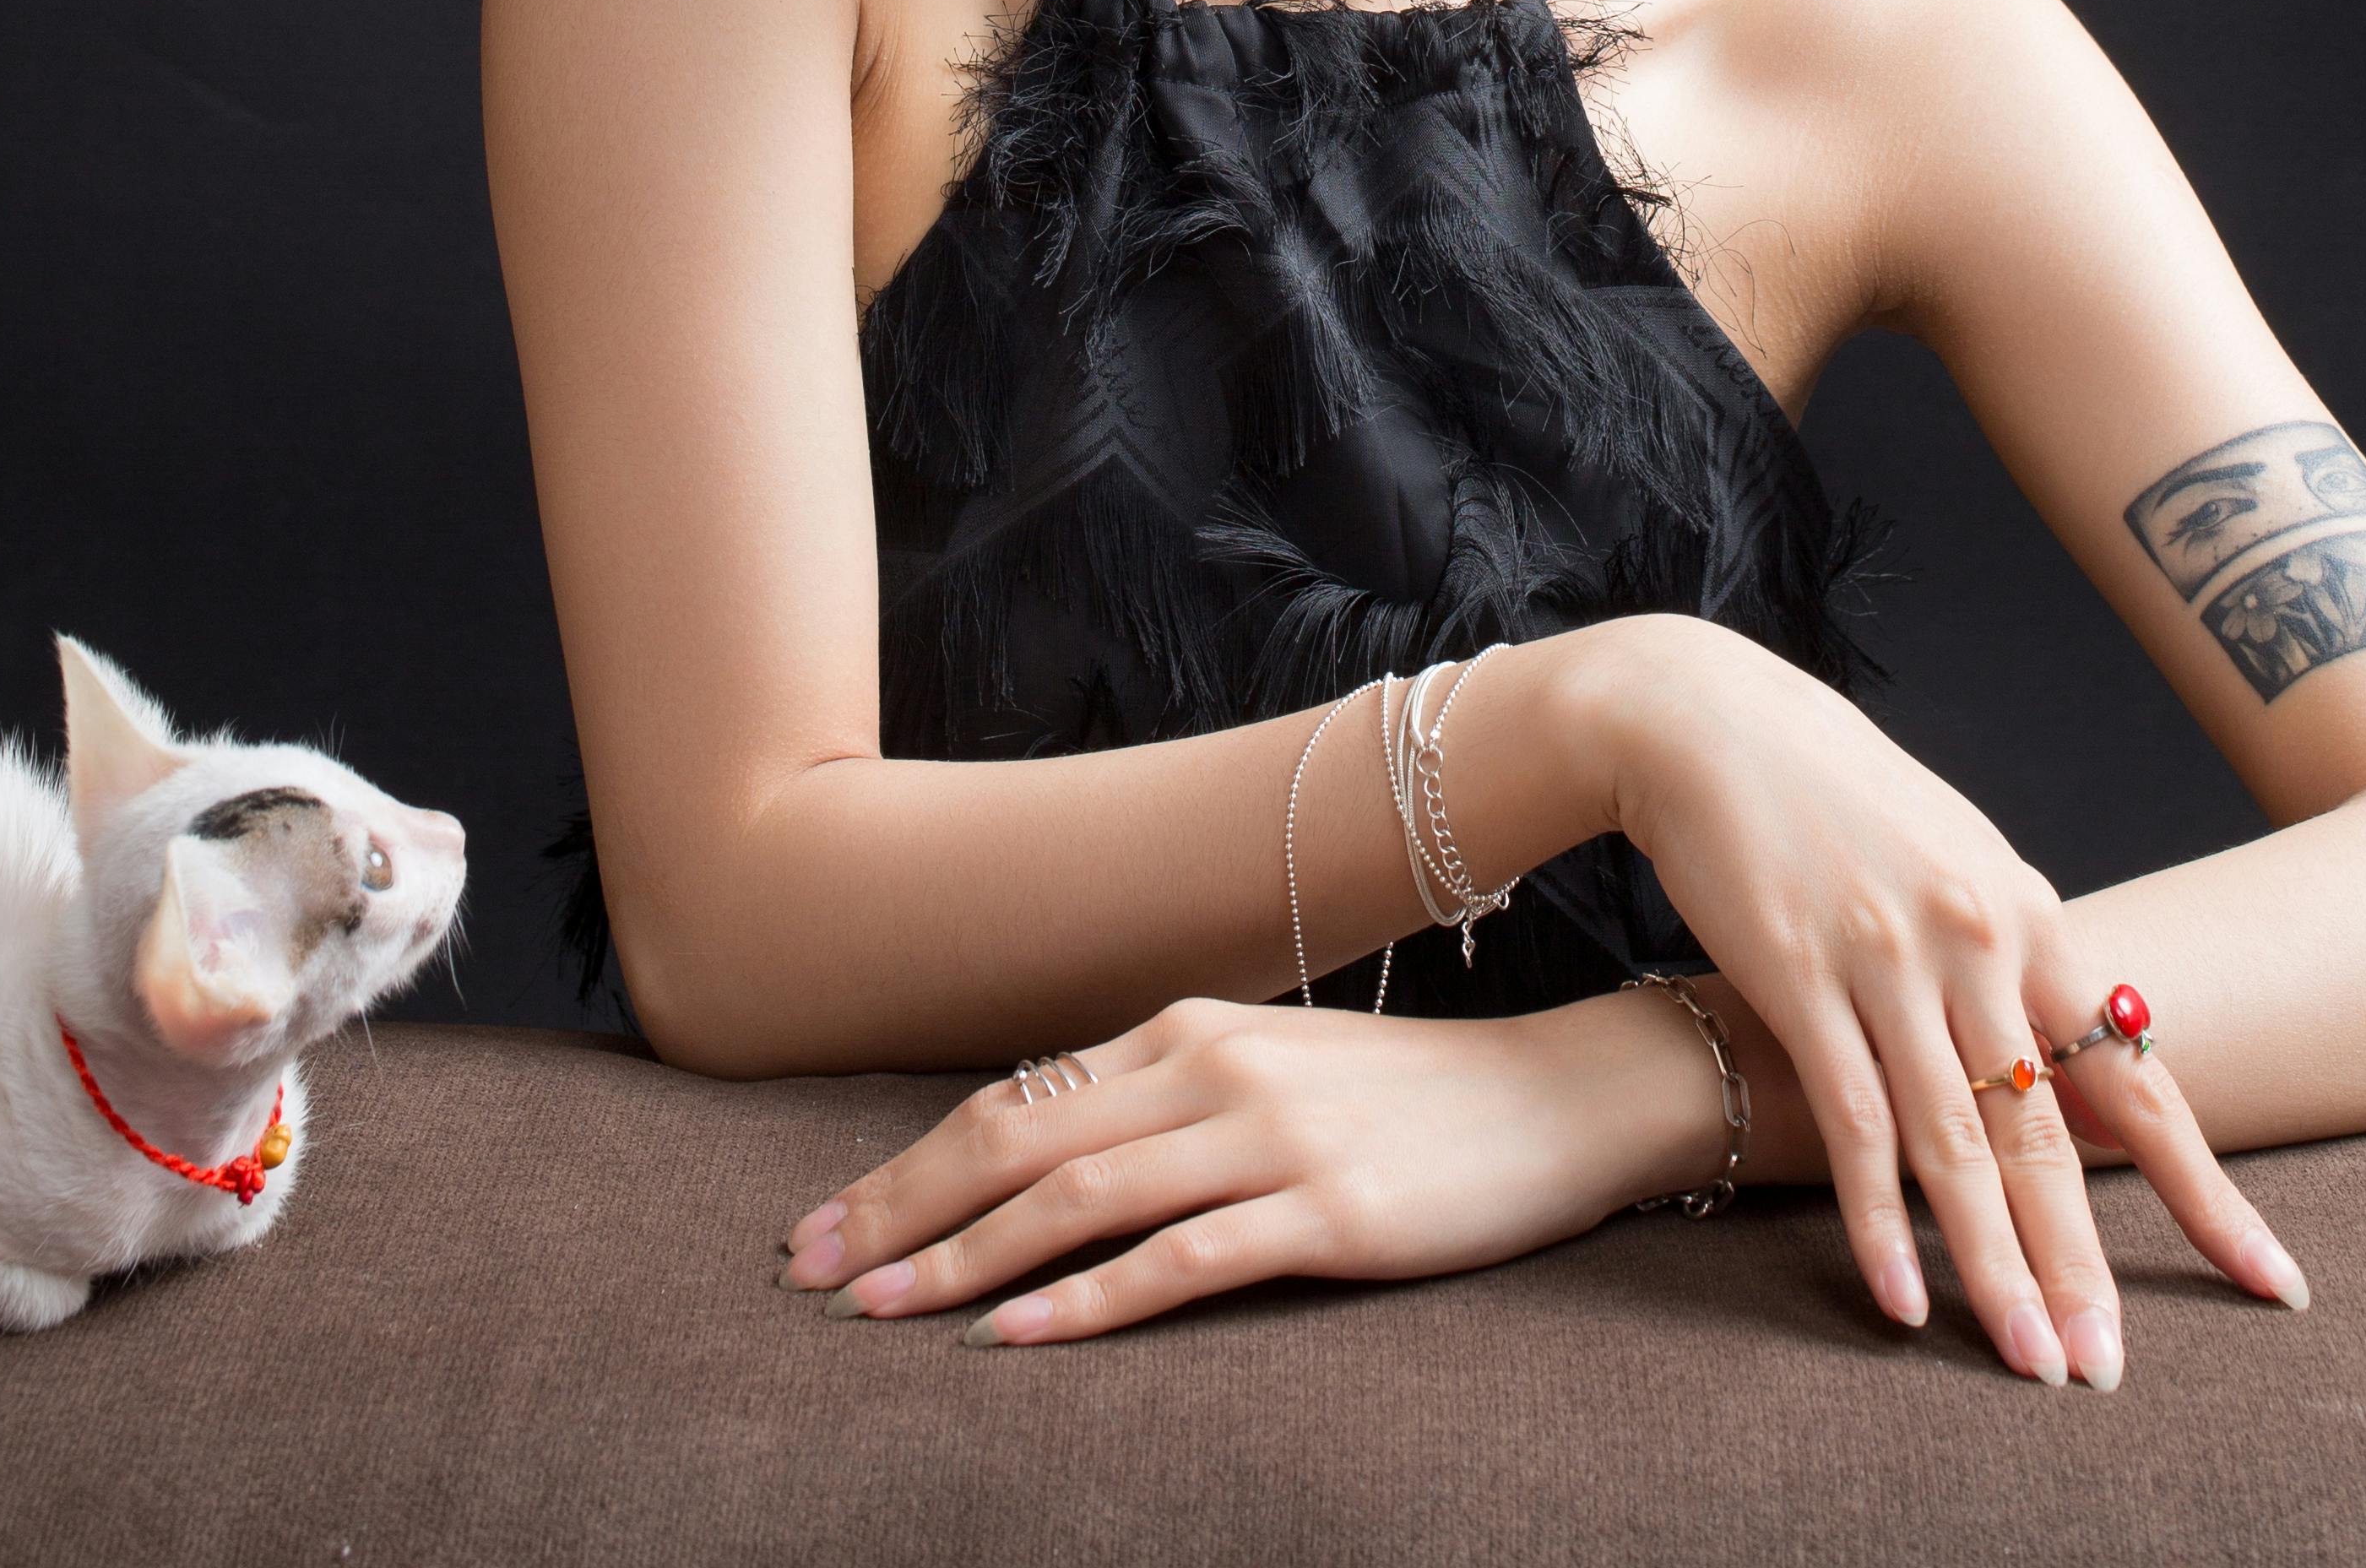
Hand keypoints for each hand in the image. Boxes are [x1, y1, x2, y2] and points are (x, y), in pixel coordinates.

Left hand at [777, 990, 1728, 1346]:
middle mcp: (1212, 1069)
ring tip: (878, 1311)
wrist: (1558, 1099)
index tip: (824, 1224)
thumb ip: (1165, 1102)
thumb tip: (1047, 1152)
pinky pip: (1182, 1260)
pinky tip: (1019, 1335)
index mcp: (1189, 1030)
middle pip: (1021, 1141)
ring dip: (964, 1257)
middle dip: (902, 1209)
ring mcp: (1269, 1138)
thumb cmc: (1407, 1100)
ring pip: (1080, 1198)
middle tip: (807, 1272)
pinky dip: (1088, 1298)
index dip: (910, 1165)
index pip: (1016, 1100)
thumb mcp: (1271, 1073)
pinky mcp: (1326, 1213)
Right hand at [1601, 615, 2310, 1385]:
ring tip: (2031, 1362)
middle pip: (2047, 1132)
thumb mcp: (1954, 855)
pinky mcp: (1802, 976)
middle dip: (2084, 1263)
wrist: (1709, 722)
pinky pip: (1853, 1122)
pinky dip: (1879, 1219)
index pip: (2136, 1076)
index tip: (2268, 1278)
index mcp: (2026, 912)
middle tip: (2108, 1371)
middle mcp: (1975, 940)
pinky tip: (1902, 1299)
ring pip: (1957, 1144)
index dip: (2203, 1186)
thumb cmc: (1834, 794)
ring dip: (1995, 1267)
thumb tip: (2078, 1054)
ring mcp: (1888, 960)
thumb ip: (2013, 954)